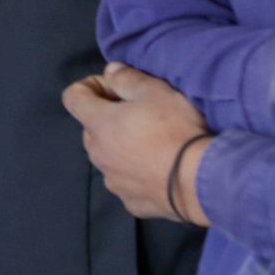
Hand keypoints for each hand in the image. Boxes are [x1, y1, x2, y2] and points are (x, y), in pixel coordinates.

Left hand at [62, 62, 208, 224]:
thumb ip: (127, 78)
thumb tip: (110, 71)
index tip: (114, 87)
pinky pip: (127, 183)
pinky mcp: (132, 203)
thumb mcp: (155, 91)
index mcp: (97, 124)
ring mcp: (113, 181)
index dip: (90, 87)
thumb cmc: (175, 130)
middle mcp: (97, 154)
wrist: (202, 182)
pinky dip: (137, 175)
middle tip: (141, 115)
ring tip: (154, 145)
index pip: (72, 97)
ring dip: (122, 148)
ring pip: (109, 157)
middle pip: (92, 128)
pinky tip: (161, 171)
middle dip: (109, 118)